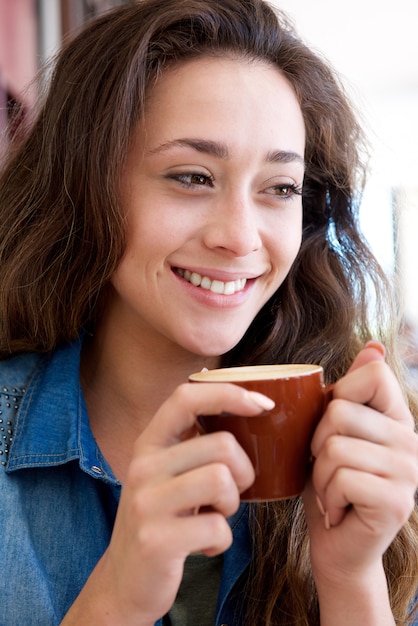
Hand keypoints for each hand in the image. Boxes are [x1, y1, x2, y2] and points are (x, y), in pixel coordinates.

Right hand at [67, 383, 266, 624]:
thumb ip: (196, 445)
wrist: (125, 582)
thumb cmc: (164, 519)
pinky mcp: (156, 540)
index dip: (228, 393)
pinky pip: (218, 527)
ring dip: (232, 504)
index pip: (186, 397)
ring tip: (215, 515)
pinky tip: (204, 544)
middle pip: (222, 445)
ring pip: (222, 480)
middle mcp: (143, 466)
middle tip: (228, 494)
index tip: (262, 405)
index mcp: (149, 443)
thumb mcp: (169, 473)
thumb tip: (252, 409)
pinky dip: (222, 540)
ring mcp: (146, 503)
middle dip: (243, 472)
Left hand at [304, 342, 417, 587]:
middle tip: (328, 469)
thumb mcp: (333, 432)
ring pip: (335, 448)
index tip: (334, 427)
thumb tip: (374, 346)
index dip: (339, 394)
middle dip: (317, 444)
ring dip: (320, 476)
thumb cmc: (330, 483)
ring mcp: (408, 471)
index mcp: (396, 417)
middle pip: (340, 412)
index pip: (373, 374)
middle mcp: (411, 440)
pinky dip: (327, 497)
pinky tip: (339, 509)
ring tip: (333, 491)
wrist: (337, 545)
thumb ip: (351, 391)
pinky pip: (341, 479)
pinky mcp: (397, 501)